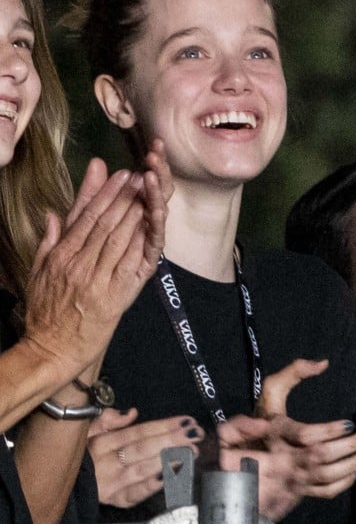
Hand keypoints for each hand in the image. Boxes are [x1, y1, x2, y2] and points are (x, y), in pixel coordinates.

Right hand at [23, 147, 167, 378]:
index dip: (103, 193)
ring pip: (118, 238)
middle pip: (104, 223)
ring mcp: (97, 279)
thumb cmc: (45, 312)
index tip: (117, 174)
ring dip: (134, 212)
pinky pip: (129, 262)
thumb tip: (52, 214)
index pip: (85, 217)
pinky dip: (139, 241)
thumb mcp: (38, 272)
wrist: (52, 349)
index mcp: (60, 256)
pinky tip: (149, 225)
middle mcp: (78, 264)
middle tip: (138, 175)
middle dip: (123, 196)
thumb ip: (48, 241)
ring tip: (147, 191)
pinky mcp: (114, 295)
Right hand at [87, 408, 204, 507]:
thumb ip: (108, 419)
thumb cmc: (82, 455)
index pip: (138, 432)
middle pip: (143, 449)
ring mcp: (109, 484)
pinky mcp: (112, 501)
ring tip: (191, 453)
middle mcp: (106, 462)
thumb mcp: (87, 432)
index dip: (164, 426)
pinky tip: (168, 478)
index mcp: (102, 442)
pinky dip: (150, 486)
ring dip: (168, 460)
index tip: (187, 420)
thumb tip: (131, 412)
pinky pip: (133, 494)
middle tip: (196, 435)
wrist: (61, 485)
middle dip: (172, 440)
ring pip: (142, 469)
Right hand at [218, 358, 355, 519]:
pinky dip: (344, 482)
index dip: (330, 430)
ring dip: (353, 465)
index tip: (350, 423)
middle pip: (321, 457)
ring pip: (326, 477)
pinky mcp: (298, 490)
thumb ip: (294, 372)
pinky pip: (325, 491)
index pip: (307, 435)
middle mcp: (284, 457)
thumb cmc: (263, 416)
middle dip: (350, 447)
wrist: (243, 455)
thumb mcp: (272, 390)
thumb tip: (323, 363)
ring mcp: (291, 477)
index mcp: (277, 432)